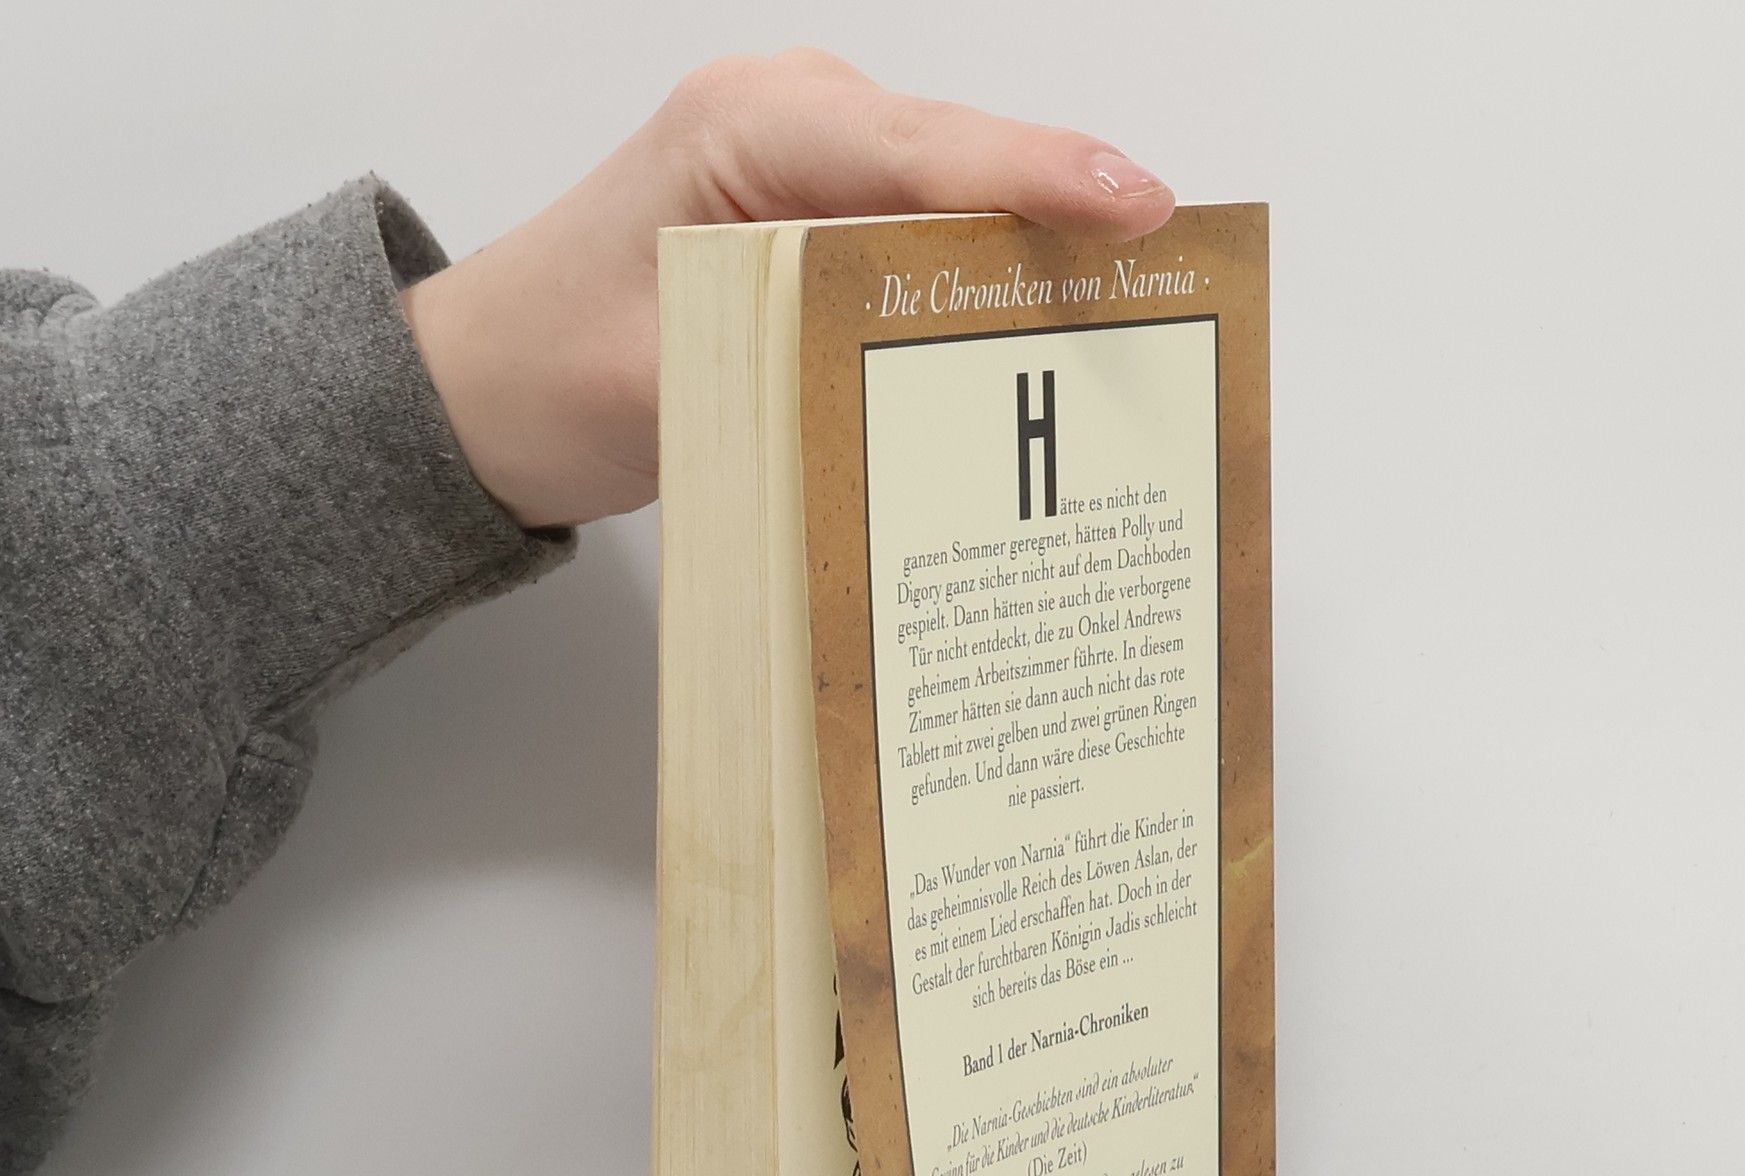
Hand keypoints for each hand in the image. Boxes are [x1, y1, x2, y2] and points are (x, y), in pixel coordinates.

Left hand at [400, 50, 1174, 528]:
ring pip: (956, 203)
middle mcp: (789, 124)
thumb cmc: (557, 369)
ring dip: (1030, 263)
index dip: (1035, 177)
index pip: (916, 147)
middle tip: (1166, 286)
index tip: (1135, 206)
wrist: (491, 388)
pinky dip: (981, 286)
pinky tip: (1036, 340)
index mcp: (745, 129)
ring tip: (1126, 326)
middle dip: (1063, 222)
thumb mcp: (674, 380)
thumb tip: (935, 395)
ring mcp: (811, 168)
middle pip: (961, 165)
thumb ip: (801, 362)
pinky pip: (927, 238)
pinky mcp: (822, 220)